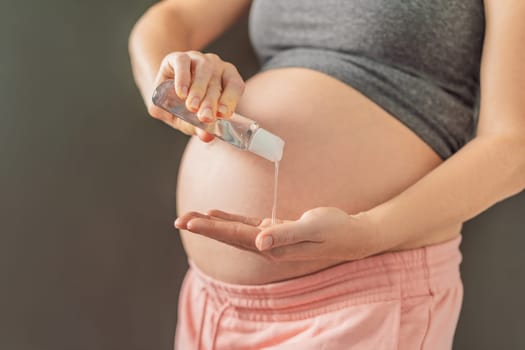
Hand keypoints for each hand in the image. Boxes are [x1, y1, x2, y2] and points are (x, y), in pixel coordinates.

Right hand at [148, 51, 244, 141]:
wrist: (162, 90)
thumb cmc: (183, 104)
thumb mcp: (191, 119)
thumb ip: (198, 126)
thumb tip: (206, 137)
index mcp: (226, 79)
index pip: (235, 86)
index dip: (231, 100)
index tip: (223, 114)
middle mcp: (216, 67)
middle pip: (217, 83)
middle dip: (211, 102)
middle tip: (205, 117)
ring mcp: (198, 59)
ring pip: (203, 71)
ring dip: (198, 90)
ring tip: (192, 107)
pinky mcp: (179, 57)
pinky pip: (183, 63)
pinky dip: (182, 78)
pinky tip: (181, 92)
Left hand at [175, 207, 377, 261]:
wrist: (351, 236)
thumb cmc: (335, 230)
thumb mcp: (312, 227)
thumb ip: (285, 234)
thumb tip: (259, 242)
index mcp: (273, 245)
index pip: (236, 236)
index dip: (212, 228)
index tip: (189, 222)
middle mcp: (267, 245)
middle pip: (229, 235)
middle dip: (204, 227)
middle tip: (179, 219)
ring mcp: (270, 238)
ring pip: (235, 230)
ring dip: (213, 224)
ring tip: (191, 218)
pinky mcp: (275, 230)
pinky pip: (247, 224)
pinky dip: (231, 220)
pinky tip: (217, 214)